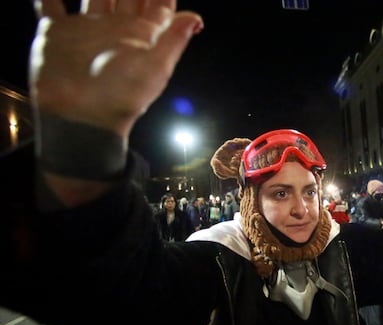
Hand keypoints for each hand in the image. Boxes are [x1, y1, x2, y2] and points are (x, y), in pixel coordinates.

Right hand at [30, 0, 202, 135]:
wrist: (80, 118)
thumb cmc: (122, 97)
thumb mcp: (156, 68)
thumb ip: (173, 39)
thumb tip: (196, 19)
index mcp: (142, 36)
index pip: (158, 4)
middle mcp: (116, 29)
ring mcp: (86, 29)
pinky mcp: (56, 32)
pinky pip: (50, 3)